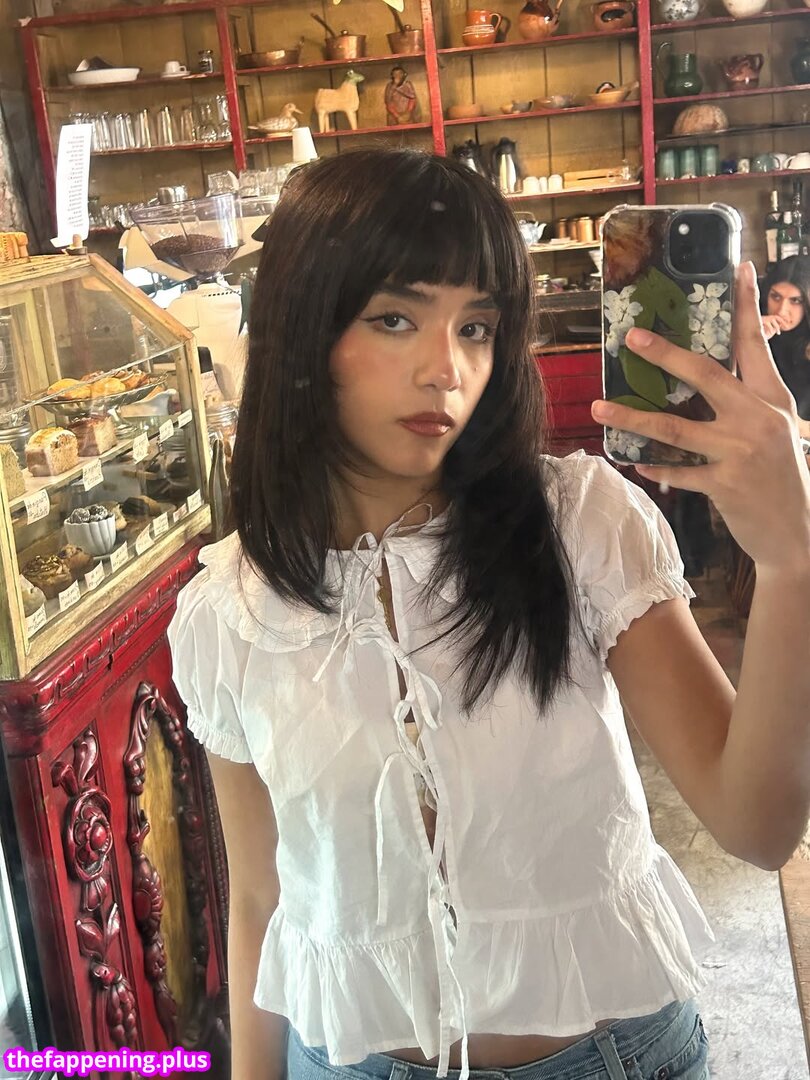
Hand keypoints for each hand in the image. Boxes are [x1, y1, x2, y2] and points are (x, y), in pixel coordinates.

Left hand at [591, 262, 809, 571]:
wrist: (800, 533)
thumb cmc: (783, 477)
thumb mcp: (778, 430)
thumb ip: (746, 403)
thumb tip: (703, 380)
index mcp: (772, 399)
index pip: (756, 344)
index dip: (748, 306)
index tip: (739, 269)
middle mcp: (758, 418)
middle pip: (706, 375)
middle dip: (666, 355)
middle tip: (632, 337)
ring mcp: (741, 451)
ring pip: (676, 428)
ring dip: (633, 417)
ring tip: (599, 408)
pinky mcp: (726, 484)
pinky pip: (678, 471)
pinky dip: (654, 465)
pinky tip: (633, 460)